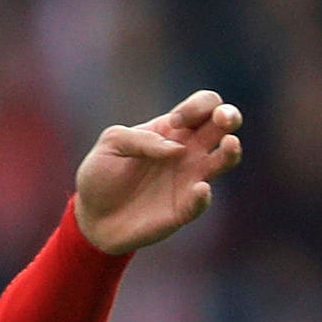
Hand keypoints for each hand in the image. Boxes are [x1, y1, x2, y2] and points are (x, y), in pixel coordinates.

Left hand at [73, 91, 243, 255]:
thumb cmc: (101, 174)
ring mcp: (189, 179)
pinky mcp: (182, 209)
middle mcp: (189, 151)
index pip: (204, 106)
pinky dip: (203, 195)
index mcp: (172, 130)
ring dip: (232, 151)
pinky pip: (202, 201)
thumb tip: (177, 148)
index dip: (197, 107)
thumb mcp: (111, 144)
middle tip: (223, 119)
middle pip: (224, 125)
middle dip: (229, 116)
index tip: (174, 122)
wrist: (90, 216)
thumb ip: (140, 138)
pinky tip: (199, 189)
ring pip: (225, 159)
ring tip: (229, 144)